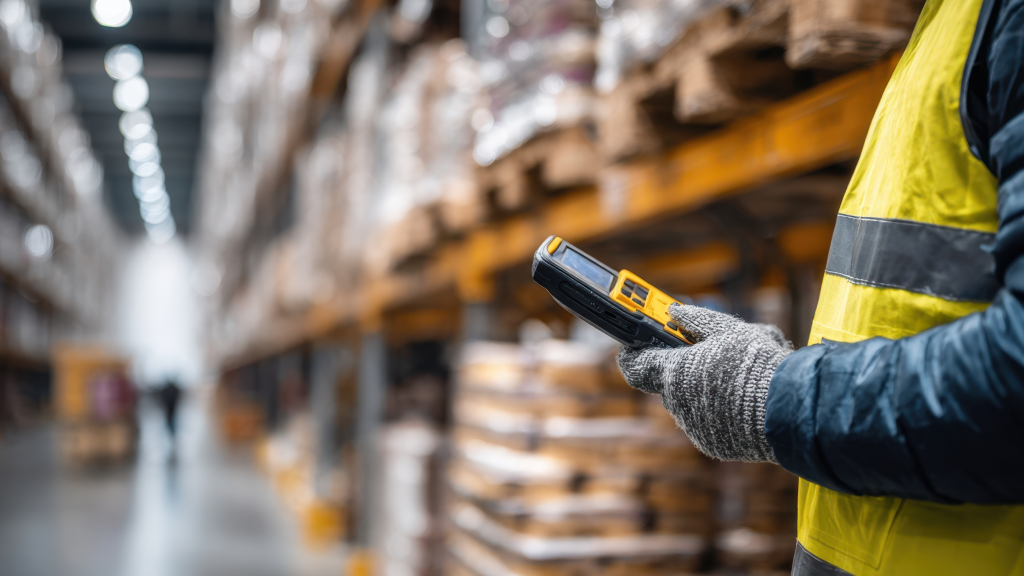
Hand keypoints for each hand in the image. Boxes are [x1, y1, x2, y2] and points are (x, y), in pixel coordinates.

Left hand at [616, 303, 792, 462]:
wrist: (790, 410)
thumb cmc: (757, 364)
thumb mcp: (728, 330)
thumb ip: (697, 321)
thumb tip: (675, 312)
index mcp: (674, 372)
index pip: (635, 365)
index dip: (631, 354)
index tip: (631, 346)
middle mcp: (677, 403)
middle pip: (670, 382)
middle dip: (685, 368)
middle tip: (708, 355)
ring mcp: (694, 427)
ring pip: (691, 402)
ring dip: (706, 389)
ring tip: (740, 377)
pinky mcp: (714, 444)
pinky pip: (709, 423)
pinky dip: (721, 411)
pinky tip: (746, 400)